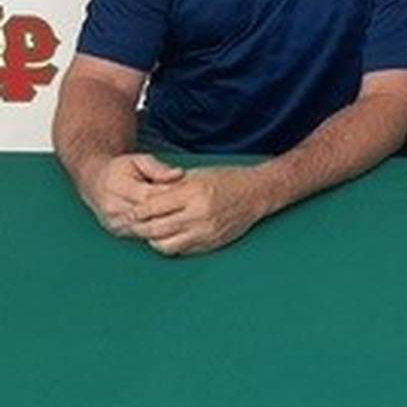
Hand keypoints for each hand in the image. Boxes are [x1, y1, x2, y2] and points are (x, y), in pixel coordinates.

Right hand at [79, 153, 184, 236]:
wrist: (96, 181)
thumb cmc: (121, 168)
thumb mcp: (139, 160)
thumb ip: (159, 168)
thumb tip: (178, 174)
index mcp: (118, 186)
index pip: (150, 196)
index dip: (170, 195)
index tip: (187, 190)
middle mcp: (113, 207)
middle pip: (149, 214)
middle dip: (170, 209)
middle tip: (188, 204)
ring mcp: (114, 222)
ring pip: (146, 227)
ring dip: (165, 221)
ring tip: (180, 212)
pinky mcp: (117, 231)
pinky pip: (141, 234)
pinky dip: (156, 228)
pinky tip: (168, 221)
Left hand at [131, 166, 267, 255]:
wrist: (256, 193)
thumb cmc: (228, 179)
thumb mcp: (198, 175)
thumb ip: (172, 187)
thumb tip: (146, 199)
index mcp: (194, 193)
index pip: (154, 207)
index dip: (138, 211)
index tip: (131, 212)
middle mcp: (199, 214)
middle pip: (155, 228)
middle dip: (139, 228)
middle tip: (132, 226)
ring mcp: (205, 231)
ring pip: (165, 245)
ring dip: (153, 240)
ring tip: (150, 233)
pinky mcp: (211, 243)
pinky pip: (182, 250)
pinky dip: (170, 245)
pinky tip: (168, 237)